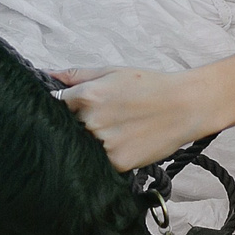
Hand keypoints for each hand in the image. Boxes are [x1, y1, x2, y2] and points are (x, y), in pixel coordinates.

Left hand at [51, 66, 219, 171]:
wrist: (186, 106)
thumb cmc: (150, 86)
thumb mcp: (112, 72)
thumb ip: (77, 75)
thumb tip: (48, 76)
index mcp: (86, 96)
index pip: (56, 107)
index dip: (65, 109)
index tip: (76, 110)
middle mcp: (91, 121)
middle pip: (69, 129)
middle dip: (81, 125)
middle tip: (106, 119)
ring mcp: (103, 144)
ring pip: (84, 147)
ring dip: (93, 142)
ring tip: (119, 130)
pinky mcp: (118, 162)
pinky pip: (101, 162)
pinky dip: (108, 155)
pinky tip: (125, 142)